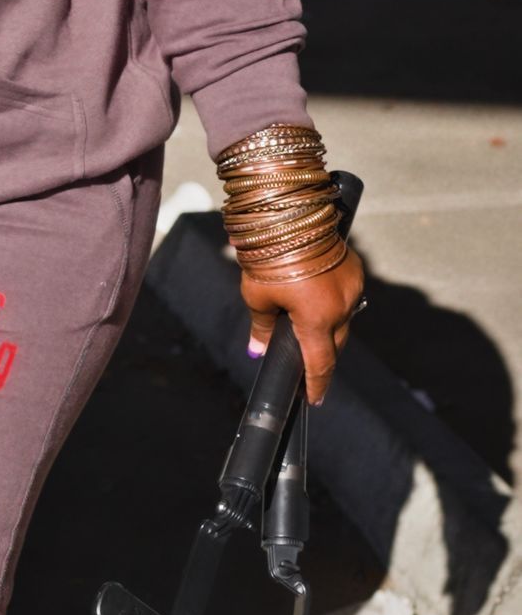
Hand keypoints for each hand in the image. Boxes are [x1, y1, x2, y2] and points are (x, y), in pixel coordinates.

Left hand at [240, 250, 365, 406]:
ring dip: (329, 326)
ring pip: (343, 319)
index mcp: (317, 320)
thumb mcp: (257, 297)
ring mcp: (353, 288)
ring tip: (310, 325)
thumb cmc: (268, 258)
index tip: (315, 399)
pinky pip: (347, 296)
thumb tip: (257, 350)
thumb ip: (261, 327)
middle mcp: (342, 307)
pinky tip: (319, 297)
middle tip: (310, 367)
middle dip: (323, 356)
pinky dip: (334, 302)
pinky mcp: (356, 270)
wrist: (290, 215)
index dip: (317, 385)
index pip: (321, 363)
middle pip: (335, 343)